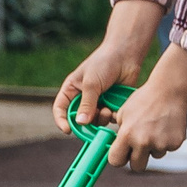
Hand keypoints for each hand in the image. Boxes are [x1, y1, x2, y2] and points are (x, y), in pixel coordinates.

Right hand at [54, 0, 165, 133]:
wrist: (126, 55)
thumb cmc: (104, 63)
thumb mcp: (91, 84)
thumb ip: (87, 104)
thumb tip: (81, 123)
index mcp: (71, 90)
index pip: (60, 109)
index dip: (62, 121)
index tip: (67, 131)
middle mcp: (83, 98)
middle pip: (78, 120)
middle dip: (86, 123)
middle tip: (93, 121)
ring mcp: (97, 102)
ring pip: (95, 121)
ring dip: (101, 118)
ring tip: (107, 109)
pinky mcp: (111, 105)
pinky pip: (109, 118)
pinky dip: (112, 115)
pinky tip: (115, 106)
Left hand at [100, 56, 186, 171]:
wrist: (170, 89)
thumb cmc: (144, 99)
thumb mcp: (124, 112)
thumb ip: (120, 132)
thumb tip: (117, 147)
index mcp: (127, 134)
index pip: (116, 161)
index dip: (118, 158)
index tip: (122, 154)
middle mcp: (143, 142)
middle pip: (137, 167)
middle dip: (137, 159)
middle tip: (140, 146)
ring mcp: (161, 144)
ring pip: (155, 156)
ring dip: (154, 147)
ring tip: (156, 127)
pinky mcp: (176, 143)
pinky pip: (168, 148)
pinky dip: (167, 141)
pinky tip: (166, 126)